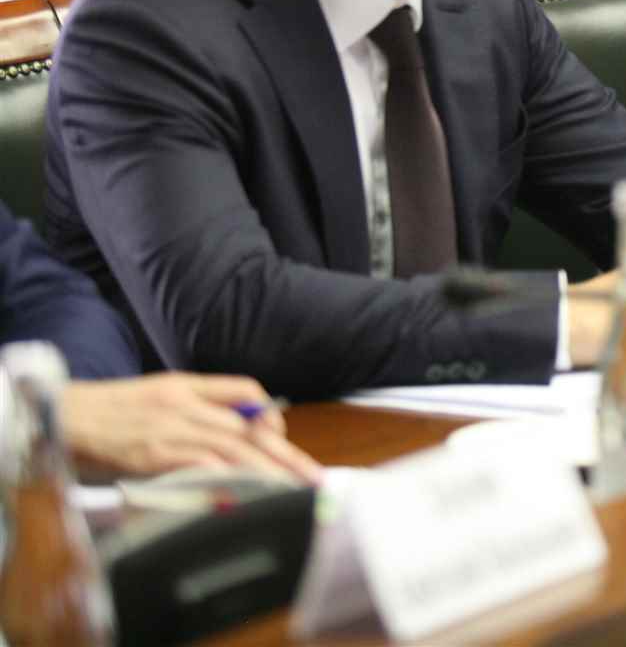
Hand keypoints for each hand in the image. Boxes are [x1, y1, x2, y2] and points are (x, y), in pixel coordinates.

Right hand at [62, 374, 321, 482]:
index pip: (245, 390)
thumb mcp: (151, 399)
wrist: (58, 417)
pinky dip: (227, 477)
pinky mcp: (153, 451)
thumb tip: (222, 437)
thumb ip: (187, 411)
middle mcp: (185, 401)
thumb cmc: (102, 414)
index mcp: (186, 386)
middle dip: (286, 455)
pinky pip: (201, 463)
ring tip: (293, 491)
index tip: (282, 440)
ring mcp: (171, 426)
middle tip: (314, 478)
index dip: (270, 415)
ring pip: (234, 445)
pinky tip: (246, 492)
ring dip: (268, 470)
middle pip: (250, 426)